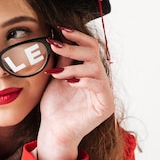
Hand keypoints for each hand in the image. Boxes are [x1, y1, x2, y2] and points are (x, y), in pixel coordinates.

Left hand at [37, 27, 114, 159]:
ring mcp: (104, 92)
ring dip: (73, 66)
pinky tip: (69, 82)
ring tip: (56, 73)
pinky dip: (83, 81)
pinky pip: (99, 85)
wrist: (53, 130)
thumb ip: (62, 59)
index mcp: (90, 72)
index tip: (60, 29)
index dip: (77, 36)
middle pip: (93, 53)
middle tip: (54, 45)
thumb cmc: (54, 107)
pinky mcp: (105, 105)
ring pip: (94, 67)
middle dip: (73, 47)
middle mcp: (100, 79)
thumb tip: (58, 36)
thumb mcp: (56, 77)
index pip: (90, 46)